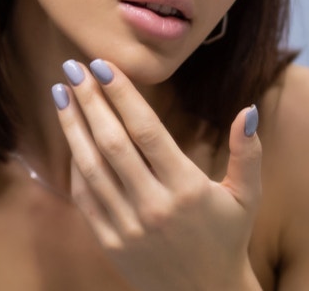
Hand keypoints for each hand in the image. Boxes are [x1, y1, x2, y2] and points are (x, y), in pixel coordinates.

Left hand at [54, 59, 262, 290]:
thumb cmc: (227, 239)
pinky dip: (75, 164)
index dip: (122, 95)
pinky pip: (85, 197)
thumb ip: (247, 153)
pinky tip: (71, 136)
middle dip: (89, 101)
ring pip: (91, 167)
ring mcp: (128, 226)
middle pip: (112, 143)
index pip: (146, 131)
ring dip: (72, 126)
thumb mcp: (246, 197)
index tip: (103, 65)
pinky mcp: (110, 243)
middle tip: (73, 67)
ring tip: (60, 93)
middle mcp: (153, 206)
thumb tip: (246, 111)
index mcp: (186, 188)